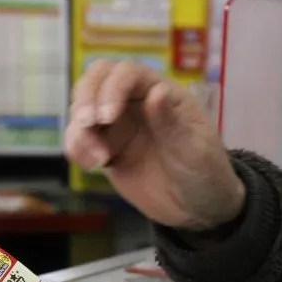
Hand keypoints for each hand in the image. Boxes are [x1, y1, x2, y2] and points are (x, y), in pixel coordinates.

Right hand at [65, 60, 245, 231]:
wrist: (198, 209)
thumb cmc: (205, 173)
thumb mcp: (194, 150)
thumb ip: (172, 123)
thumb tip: (155, 91)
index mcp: (161, 92)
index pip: (127, 73)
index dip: (112, 88)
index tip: (107, 117)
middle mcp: (134, 102)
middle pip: (96, 79)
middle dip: (85, 99)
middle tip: (88, 125)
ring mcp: (117, 125)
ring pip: (81, 108)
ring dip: (79, 130)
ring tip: (97, 160)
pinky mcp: (104, 148)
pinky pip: (78, 139)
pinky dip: (75, 148)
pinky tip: (91, 165)